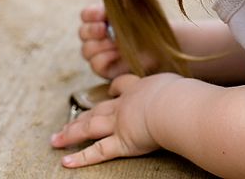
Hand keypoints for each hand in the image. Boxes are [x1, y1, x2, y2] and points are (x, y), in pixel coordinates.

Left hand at [51, 72, 182, 167]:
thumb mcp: (178, 85)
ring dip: (71, 133)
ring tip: (56, 139)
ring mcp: (120, 122)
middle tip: (68, 120)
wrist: (175, 105)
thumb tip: (189, 92)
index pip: (123, 85)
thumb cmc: (182, 95)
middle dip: (82, 115)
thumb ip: (176, 90)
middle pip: (98, 108)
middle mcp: (125, 104)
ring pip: (90, 127)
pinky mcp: (122, 141)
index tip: (111, 90)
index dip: (115, 89)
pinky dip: (81, 157)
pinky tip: (66, 161)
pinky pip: (98, 151)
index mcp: (140, 88)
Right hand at [79, 4, 158, 78]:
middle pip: (82, 33)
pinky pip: (95, 65)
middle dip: (91, 30)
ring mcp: (103, 52)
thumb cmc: (150, 23)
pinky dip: (104, 58)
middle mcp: (100, 36)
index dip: (90, 14)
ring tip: (116, 43)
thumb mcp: (135, 6)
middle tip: (104, 29)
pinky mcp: (108, 69)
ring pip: (86, 50)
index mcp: (103, 18)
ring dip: (99, 45)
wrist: (165, 43)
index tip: (102, 14)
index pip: (86, 15)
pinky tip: (117, 54)